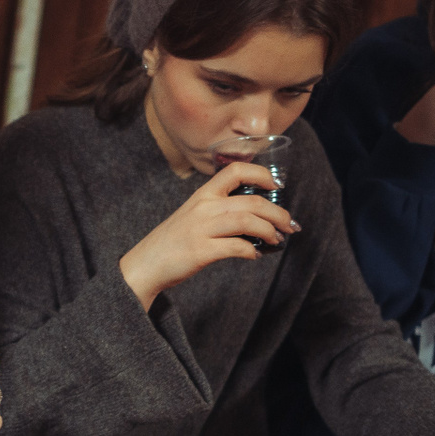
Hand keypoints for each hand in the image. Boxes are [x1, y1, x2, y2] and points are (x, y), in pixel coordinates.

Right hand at [118, 161, 296, 309]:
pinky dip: (252, 251)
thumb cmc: (172, 242)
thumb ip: (218, 210)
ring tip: (277, 240)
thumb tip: (255, 217)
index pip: (235, 171)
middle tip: (289, 225)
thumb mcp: (192, 215)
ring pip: (248, 222)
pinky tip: (255, 255)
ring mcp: (201, 229)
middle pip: (252, 201)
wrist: (145, 264)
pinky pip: (237, 247)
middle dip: (278, 213)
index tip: (276, 185)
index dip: (261, 174)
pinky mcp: (201, 251)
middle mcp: (203, 207)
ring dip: (270, 231)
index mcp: (202, 195)